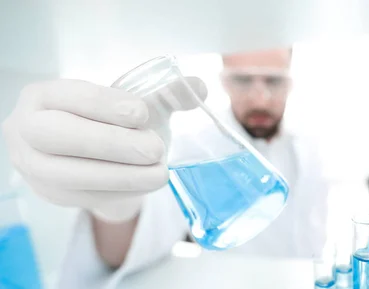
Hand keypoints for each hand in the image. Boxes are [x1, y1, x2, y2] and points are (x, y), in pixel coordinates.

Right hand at [2, 78, 204, 221]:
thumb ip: (167, 93)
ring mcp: (34, 166)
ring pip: (68, 174)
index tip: (143, 113)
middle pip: (58, 136)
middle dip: (110, 143)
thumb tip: (198, 87)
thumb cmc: (110, 122)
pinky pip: (82, 197)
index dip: (106, 105)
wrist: (93, 157)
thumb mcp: (135, 103)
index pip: (69, 96)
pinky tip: (145, 185)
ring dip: (120, 175)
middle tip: (156, 149)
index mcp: (44, 96)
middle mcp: (27, 129)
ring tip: (160, 172)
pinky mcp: (50, 195)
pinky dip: (118, 191)